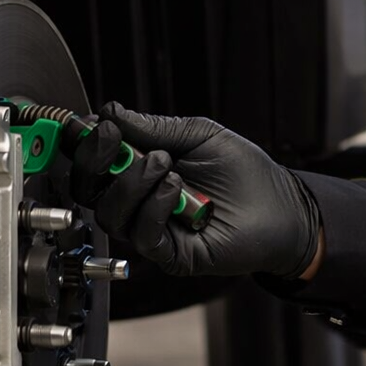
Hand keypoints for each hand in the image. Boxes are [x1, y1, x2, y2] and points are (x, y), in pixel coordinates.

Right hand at [78, 101, 321, 277]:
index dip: (85, 144)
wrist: (280, 206)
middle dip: (96, 161)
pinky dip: (154, 207)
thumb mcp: (198, 135)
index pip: (96, 161)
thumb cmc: (244, 172)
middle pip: (89, 189)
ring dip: (133, 182)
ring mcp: (151, 228)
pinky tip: (176, 189)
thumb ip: (154, 128)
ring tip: (166, 165)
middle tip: (115, 140)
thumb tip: (111, 111)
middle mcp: (139, 200)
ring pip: (111, 213)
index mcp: (141, 169)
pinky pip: (143, 235)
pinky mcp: (169, 253)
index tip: (90, 126)